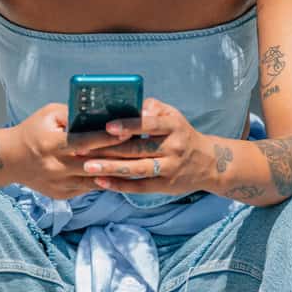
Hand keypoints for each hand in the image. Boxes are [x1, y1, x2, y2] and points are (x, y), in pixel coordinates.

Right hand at [13, 102, 131, 198]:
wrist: (10, 160)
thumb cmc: (33, 131)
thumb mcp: (48, 115)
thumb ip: (72, 114)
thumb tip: (100, 114)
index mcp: (51, 144)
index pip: (85, 141)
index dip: (107, 137)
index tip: (128, 130)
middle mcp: (56, 167)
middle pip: (94, 164)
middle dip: (119, 156)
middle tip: (141, 148)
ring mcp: (59, 184)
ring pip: (95, 180)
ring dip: (116, 172)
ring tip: (138, 163)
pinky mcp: (62, 194)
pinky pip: (89, 188)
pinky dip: (104, 180)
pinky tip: (120, 173)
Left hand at [74, 97, 214, 195]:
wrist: (209, 163)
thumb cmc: (181, 133)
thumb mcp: (173, 115)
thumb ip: (152, 107)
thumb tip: (130, 105)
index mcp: (173, 126)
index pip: (149, 124)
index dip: (128, 125)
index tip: (107, 126)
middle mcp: (173, 148)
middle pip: (137, 149)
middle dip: (108, 149)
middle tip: (82, 148)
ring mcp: (169, 169)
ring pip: (136, 169)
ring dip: (110, 168)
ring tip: (87, 166)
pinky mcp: (165, 186)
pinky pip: (139, 187)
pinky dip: (119, 185)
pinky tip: (101, 182)